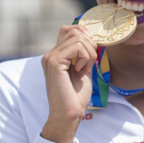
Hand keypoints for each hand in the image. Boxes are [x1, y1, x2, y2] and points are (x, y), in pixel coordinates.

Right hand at [41, 25, 97, 142]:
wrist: (69, 113)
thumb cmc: (76, 96)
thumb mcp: (84, 69)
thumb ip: (85, 54)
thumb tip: (93, 39)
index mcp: (57, 55)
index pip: (69, 29)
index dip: (84, 35)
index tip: (91, 53)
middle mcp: (51, 54)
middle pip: (76, 31)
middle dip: (90, 45)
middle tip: (89, 64)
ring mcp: (50, 57)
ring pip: (78, 37)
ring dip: (90, 53)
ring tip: (85, 69)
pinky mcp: (54, 62)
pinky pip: (77, 46)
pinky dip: (86, 58)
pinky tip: (81, 71)